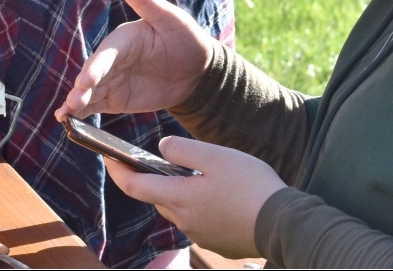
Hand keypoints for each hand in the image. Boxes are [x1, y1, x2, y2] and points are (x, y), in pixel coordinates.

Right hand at [56, 0, 214, 120]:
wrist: (199, 71)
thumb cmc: (186, 38)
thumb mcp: (169, 18)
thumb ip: (144, 0)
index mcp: (123, 40)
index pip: (105, 55)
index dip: (95, 68)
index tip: (85, 82)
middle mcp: (113, 60)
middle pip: (93, 75)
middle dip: (82, 89)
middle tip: (73, 101)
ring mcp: (113, 80)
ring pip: (90, 92)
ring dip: (77, 102)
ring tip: (64, 115)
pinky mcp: (117, 98)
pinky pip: (96, 105)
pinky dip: (82, 113)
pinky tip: (67, 121)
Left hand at [102, 137, 284, 259]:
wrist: (285, 224)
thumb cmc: (250, 186)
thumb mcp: (215, 156)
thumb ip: (182, 149)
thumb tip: (160, 149)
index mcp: (179, 198)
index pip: (134, 187)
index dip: (118, 171)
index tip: (107, 157)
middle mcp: (184, 221)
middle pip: (158, 197)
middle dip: (155, 179)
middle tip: (166, 160)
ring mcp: (201, 235)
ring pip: (179, 209)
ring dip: (181, 193)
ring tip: (201, 175)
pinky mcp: (218, 242)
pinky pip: (199, 221)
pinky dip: (201, 206)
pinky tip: (221, 195)